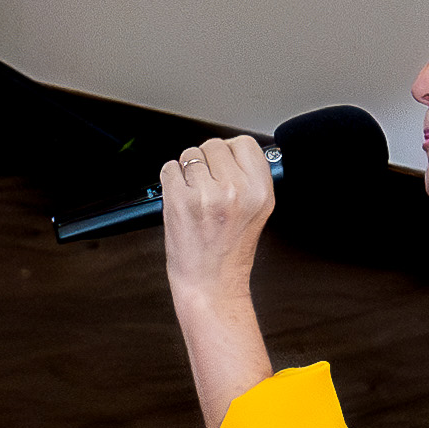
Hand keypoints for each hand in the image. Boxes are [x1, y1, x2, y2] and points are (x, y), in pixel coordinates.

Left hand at [154, 134, 272, 296]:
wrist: (210, 284)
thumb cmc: (229, 253)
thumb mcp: (257, 212)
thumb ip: (248, 178)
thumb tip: (230, 151)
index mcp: (260, 191)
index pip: (244, 143)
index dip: (230, 152)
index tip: (224, 165)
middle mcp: (236, 190)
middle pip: (214, 145)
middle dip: (207, 162)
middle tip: (207, 188)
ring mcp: (206, 194)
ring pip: (189, 155)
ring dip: (187, 171)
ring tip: (195, 197)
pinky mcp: (179, 200)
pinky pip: (169, 169)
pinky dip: (170, 181)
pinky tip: (181, 200)